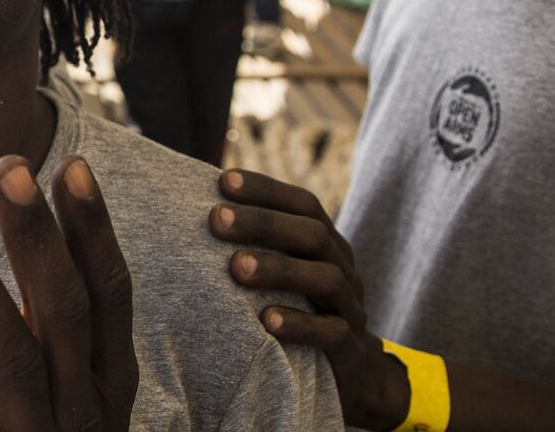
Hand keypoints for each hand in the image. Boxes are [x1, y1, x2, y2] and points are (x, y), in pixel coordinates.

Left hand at [0, 155, 136, 430]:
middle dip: (35, 236)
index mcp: (108, 380)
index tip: (72, 163)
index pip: (109, 294)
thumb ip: (65, 324)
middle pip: (62, 311)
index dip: (94, 229)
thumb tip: (43, 224)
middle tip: (6, 165)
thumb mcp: (78, 386)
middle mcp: (81, 409)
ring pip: (9, 358)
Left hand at [209, 169, 407, 429]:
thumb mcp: (286, 272)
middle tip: (216, 219)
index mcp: (326, 244)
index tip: (224, 181)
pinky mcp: (351, 350)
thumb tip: (198, 211)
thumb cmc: (301, 309)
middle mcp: (343, 268)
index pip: (304, 204)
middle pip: (312, 235)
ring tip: (236, 266)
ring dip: (279, 269)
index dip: (267, 190)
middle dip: (264, 223)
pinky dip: (300, 324)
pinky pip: (332, 333)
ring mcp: (350, 308)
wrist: (355, 373)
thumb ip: (254, 244)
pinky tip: (267, 320)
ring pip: (325, 279)